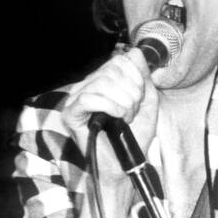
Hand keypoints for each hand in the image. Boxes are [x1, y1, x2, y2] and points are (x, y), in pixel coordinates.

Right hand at [62, 48, 159, 185]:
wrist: (126, 165)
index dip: (137, 78)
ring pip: (103, 82)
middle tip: (131, 114)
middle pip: (113, 69)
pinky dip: (109, 106)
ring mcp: (77, 99)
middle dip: (132, 93)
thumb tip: (136, 53)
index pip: (121, 60)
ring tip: (125, 119)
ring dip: (123, 102)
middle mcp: (88, 86)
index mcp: (104, 81)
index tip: (139, 101)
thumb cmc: (134, 138)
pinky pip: (89, 97)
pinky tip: (116, 118)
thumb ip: (144, 77)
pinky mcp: (71, 114)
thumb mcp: (147, 103)